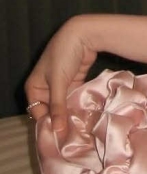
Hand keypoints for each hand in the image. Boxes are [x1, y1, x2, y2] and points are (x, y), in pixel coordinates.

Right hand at [25, 17, 97, 133]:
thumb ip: (58, 107)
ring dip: (71, 114)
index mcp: (34, 88)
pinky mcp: (74, 81)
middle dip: (61, 121)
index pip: (38, 113)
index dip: (48, 125)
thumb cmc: (63, 56)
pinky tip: (86, 116)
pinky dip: (79, 104)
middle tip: (73, 137)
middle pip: (51, 110)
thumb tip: (57, 130)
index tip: (61, 139)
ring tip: (81, 130)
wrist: (82, 33)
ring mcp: (60, 85)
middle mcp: (45, 88)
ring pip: (64, 105)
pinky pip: (74, 97)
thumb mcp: (59, 83)